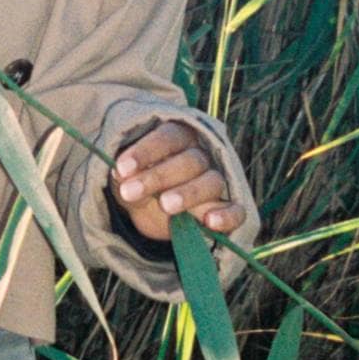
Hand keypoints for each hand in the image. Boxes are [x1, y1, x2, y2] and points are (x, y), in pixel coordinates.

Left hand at [111, 119, 246, 240]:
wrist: (156, 208)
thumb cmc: (142, 182)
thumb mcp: (129, 178)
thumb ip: (127, 177)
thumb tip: (121, 175)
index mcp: (179, 137)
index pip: (167, 137)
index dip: (145, 151)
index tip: (121, 169)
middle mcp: (202, 155)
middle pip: (188, 161)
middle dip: (158, 176)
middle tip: (131, 191)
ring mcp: (216, 181)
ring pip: (211, 182)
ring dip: (188, 193)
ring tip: (165, 205)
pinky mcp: (229, 208)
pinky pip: (237, 211)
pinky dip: (227, 216)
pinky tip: (211, 222)